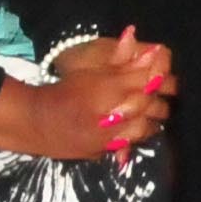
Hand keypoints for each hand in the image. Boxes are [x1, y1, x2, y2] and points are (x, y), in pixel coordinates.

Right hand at [0, 31, 171, 161]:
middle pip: (147, 107)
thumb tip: (155, 49)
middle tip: (161, 97)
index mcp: (106, 89)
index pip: (145, 83)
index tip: (162, 77)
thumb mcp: (94, 70)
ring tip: (153, 115)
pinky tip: (137, 130)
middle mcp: (107, 114)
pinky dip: (135, 138)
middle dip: (158, 101)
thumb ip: (125, 61)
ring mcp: (104, 137)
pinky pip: (126, 146)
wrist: (37, 121)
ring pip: (142, 129)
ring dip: (152, 121)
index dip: (157, 79)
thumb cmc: (68, 89)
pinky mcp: (99, 152)